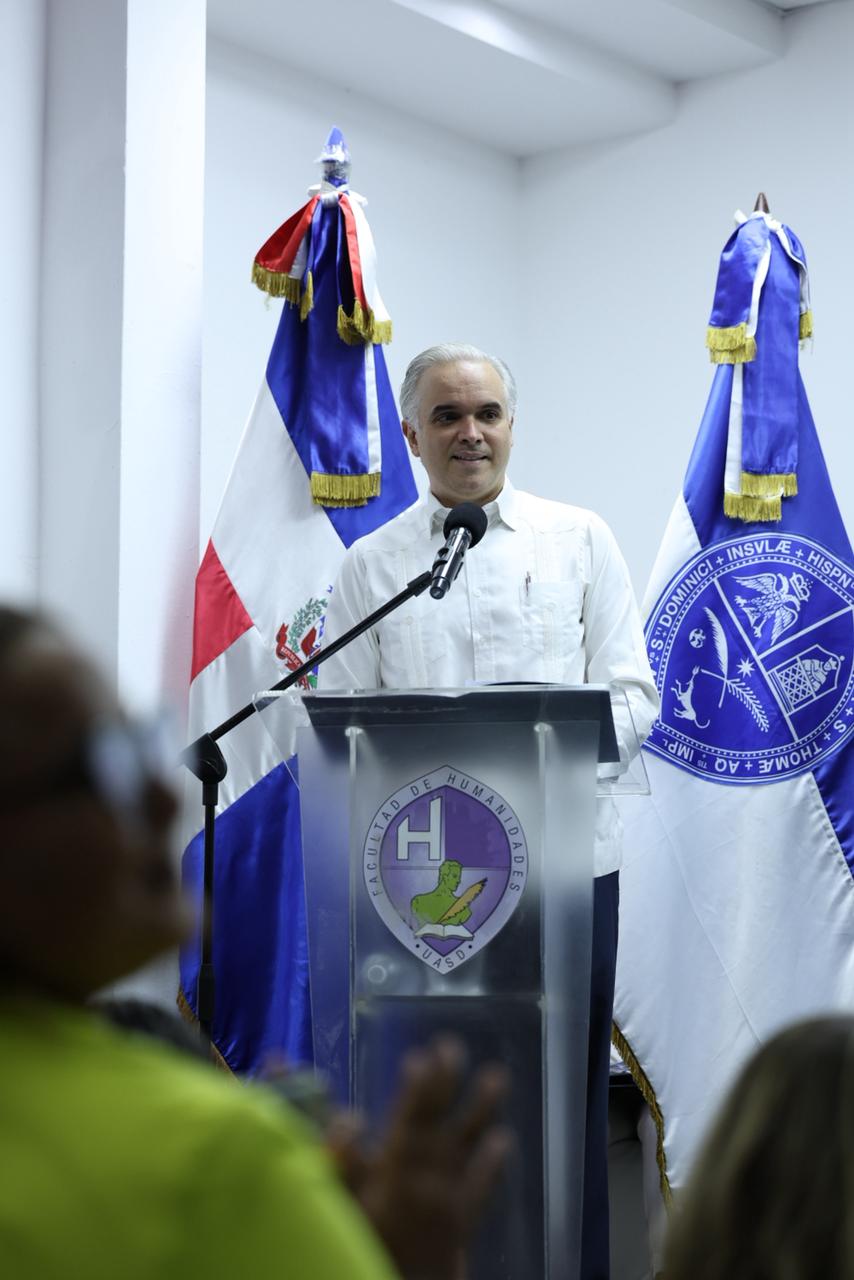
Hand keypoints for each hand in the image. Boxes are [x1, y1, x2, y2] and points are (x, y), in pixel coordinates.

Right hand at [354, 1036, 511, 1279]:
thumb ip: (342, 1161)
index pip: (407, 1120)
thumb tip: (348, 1116)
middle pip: (436, 1122)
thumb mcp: (341, 1203)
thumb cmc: (363, 1243)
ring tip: (496, 1075)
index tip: (419, 1056)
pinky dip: (492, 1164)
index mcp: (394, 1173)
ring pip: (464, 1146)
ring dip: (480, 1109)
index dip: (415, 1088)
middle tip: (450, 1045)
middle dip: (444, 1082)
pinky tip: (504, 1140)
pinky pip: (480, 1188)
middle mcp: (425, 1180)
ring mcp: (447, 1199)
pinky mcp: (462, 1221)